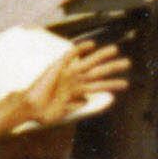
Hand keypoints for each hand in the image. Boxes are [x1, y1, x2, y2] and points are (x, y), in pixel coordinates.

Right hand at [15, 42, 130, 130]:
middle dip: (112, 67)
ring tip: (115, 50)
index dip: (111, 84)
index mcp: (77, 91)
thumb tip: (86, 100)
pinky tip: (91, 45)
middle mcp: (74, 80)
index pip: (98, 86)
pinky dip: (80, 50)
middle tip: (128, 63)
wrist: (29, 107)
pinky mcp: (57, 67)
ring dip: (101, 56)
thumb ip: (74, 106)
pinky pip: (69, 56)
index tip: (125, 84)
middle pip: (97, 72)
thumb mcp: (63, 113)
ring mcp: (66, 73)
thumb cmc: (43, 113)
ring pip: (88, 62)